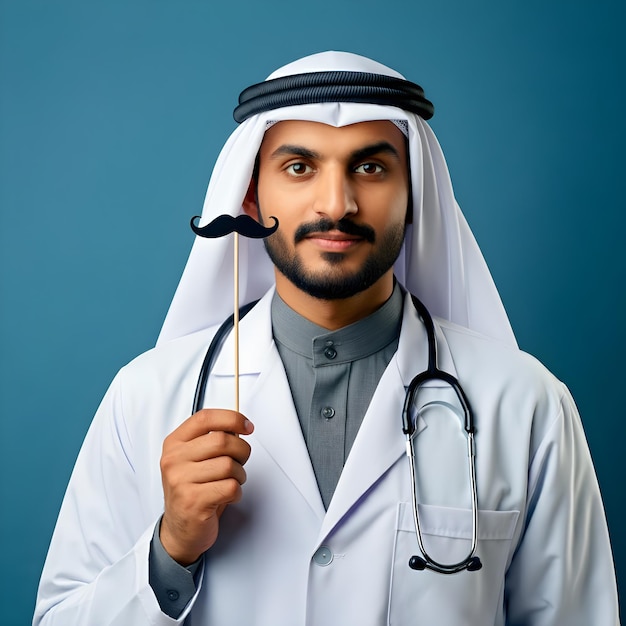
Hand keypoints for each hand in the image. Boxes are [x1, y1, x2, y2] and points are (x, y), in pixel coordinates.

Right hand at [159, 409, 253, 564]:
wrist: (180, 530)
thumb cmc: (193, 490)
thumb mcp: (195, 459)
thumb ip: (212, 440)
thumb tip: (240, 426)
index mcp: (174, 443)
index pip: (205, 418)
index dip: (232, 418)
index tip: (247, 426)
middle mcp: (174, 460)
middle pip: (222, 440)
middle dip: (242, 450)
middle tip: (241, 461)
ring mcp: (181, 480)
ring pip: (229, 465)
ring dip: (240, 475)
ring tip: (231, 482)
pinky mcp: (193, 501)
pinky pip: (231, 487)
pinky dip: (237, 492)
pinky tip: (227, 496)